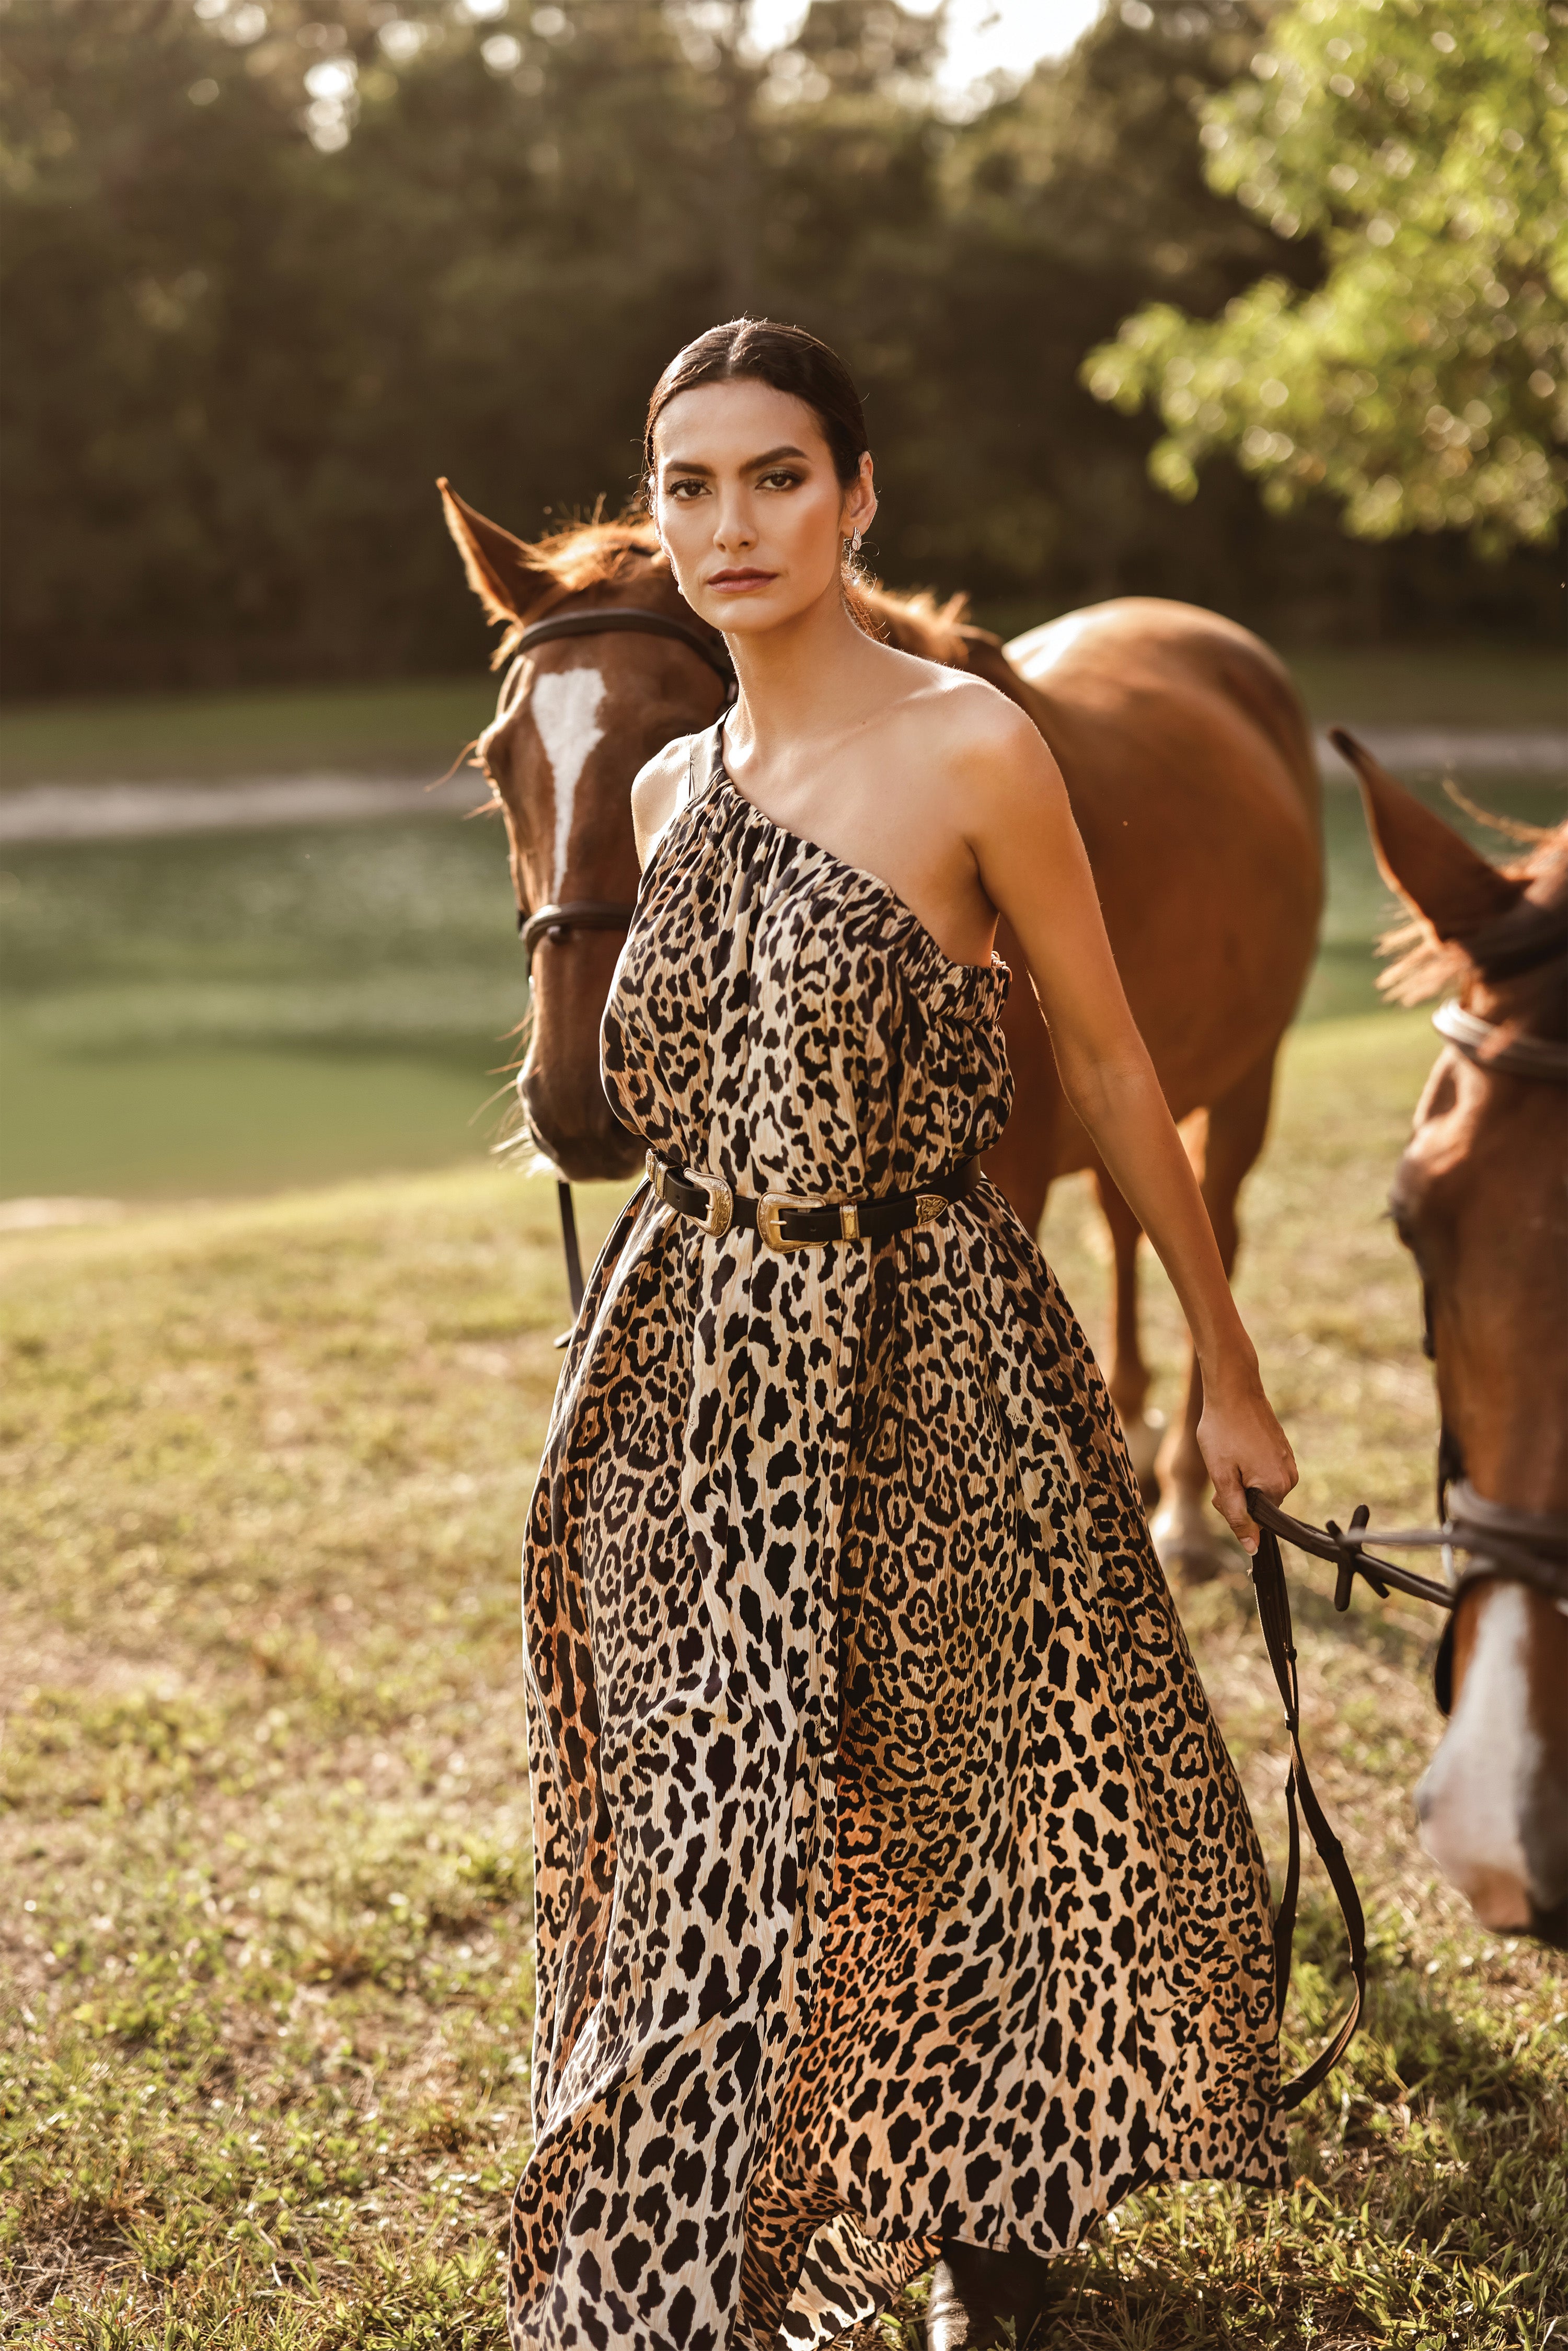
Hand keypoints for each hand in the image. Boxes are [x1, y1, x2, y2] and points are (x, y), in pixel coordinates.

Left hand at [1197, 1364, 1297, 1555]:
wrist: (1233, 1389)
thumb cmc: (1223, 1430)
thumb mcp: (1222, 1476)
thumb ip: (1237, 1514)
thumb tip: (1252, 1547)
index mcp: (1277, 1487)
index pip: (1255, 1520)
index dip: (1233, 1509)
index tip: (1222, 1487)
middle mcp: (1289, 1478)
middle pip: (1258, 1504)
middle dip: (1236, 1494)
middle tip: (1222, 1467)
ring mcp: (1288, 1463)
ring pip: (1259, 1487)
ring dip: (1241, 1479)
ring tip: (1229, 1454)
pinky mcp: (1283, 1451)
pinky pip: (1264, 1471)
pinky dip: (1247, 1466)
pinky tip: (1237, 1447)